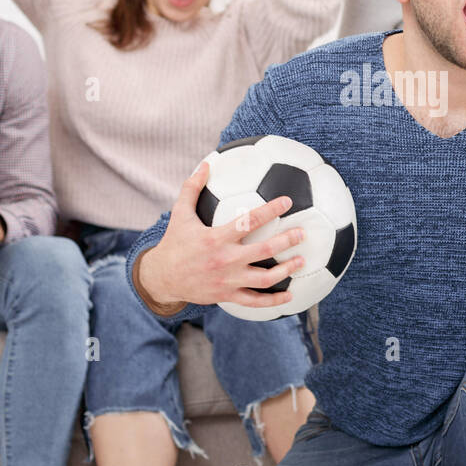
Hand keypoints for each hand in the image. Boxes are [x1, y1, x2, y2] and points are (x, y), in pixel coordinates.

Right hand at [136, 160, 308, 313]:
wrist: (162, 278)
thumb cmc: (174, 242)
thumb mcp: (180, 214)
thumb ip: (192, 188)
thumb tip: (206, 163)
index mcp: (216, 238)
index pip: (248, 221)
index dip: (270, 210)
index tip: (287, 201)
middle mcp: (225, 260)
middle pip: (263, 251)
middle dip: (286, 241)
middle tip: (302, 233)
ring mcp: (228, 280)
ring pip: (264, 279)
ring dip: (286, 270)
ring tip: (302, 261)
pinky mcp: (227, 296)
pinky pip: (255, 301)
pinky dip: (274, 301)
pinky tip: (290, 296)